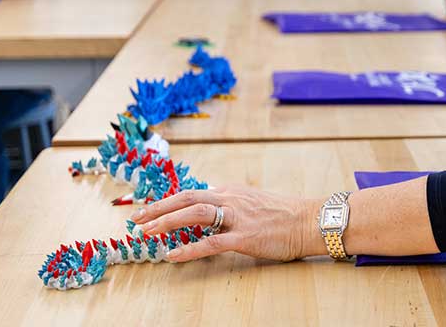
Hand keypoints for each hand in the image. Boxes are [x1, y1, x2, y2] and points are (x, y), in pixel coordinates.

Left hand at [131, 185, 325, 262]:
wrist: (309, 221)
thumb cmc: (284, 215)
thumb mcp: (253, 203)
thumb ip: (231, 206)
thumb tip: (211, 213)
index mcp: (231, 191)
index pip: (192, 193)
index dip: (167, 201)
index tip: (148, 209)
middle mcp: (231, 199)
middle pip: (186, 198)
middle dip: (158, 208)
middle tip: (136, 219)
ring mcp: (237, 217)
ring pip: (194, 215)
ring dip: (167, 222)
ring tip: (146, 232)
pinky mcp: (245, 236)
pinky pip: (211, 242)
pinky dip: (189, 248)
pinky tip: (172, 255)